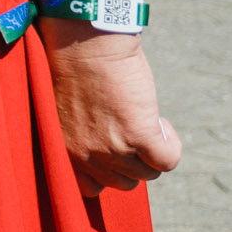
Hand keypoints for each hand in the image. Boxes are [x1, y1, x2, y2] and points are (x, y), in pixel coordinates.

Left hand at [45, 28, 182, 195]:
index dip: (106, 171)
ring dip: (151, 151)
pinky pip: (166, 161)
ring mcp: (111, 148)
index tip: (111, 150)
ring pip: (146, 173)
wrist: (82, 43)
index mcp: (61, 151)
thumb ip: (79, 138)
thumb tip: (107, 153)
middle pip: (122, 182)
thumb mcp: (65, 115)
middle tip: (129, 130)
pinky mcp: (137, 135)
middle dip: (130, 160)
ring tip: (142, 120)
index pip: (89, 187)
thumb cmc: (71, 70)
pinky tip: (159, 123)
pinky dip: (170, 145)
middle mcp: (84, 156)